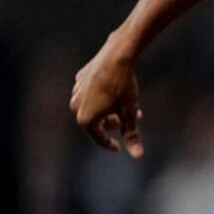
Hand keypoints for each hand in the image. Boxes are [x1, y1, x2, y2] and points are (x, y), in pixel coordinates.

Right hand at [71, 35, 144, 157]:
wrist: (116, 56)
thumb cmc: (123, 86)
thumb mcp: (130, 113)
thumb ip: (131, 135)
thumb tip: (137, 156)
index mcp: (86, 118)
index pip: (98, 138)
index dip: (110, 144)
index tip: (118, 148)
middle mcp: (76, 106)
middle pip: (95, 123)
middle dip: (114, 124)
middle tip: (132, 120)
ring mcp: (76, 91)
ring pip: (92, 107)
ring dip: (108, 111)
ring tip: (126, 106)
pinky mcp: (80, 79)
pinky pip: (90, 94)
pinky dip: (102, 98)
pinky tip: (113, 93)